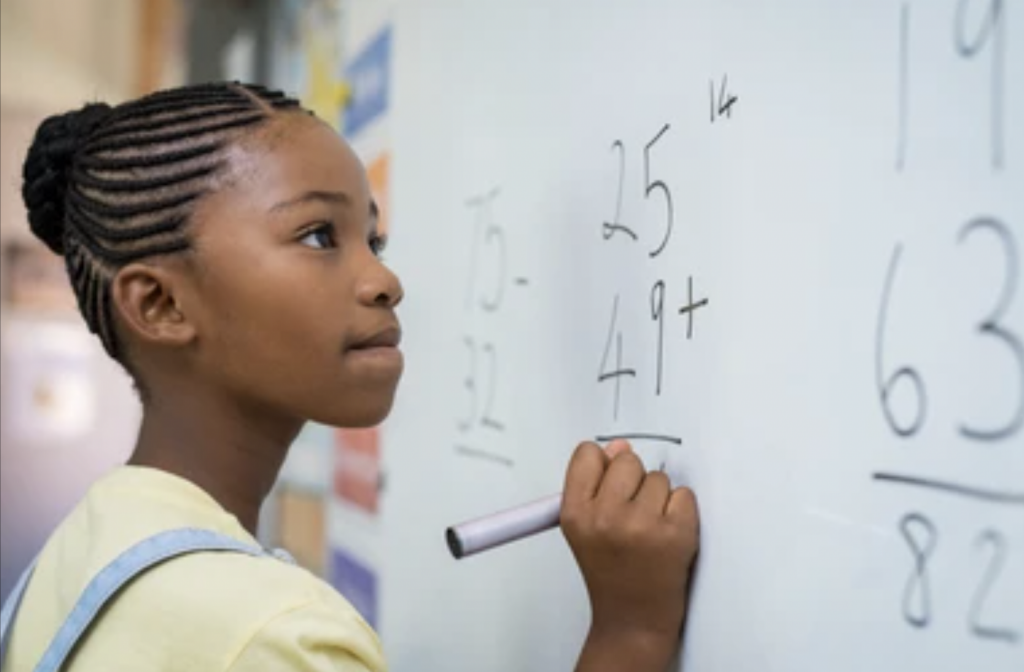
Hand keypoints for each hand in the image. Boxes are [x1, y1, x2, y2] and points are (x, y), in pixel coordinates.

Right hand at [561, 440, 698, 670]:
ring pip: (659, 478)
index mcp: (575, 513)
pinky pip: (684, 495)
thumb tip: (619, 447)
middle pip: (627, 460)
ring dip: (659, 499)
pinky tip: (668, 534)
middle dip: (633, 481)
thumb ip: (595, 484)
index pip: (588, 454)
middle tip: (631, 514)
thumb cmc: (610, 573)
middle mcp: (605, 517)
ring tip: (649, 529)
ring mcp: (642, 525)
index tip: (609, 482)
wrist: (633, 619)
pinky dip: (681, 512)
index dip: (602, 465)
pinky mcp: (676, 534)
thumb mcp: (584, 528)